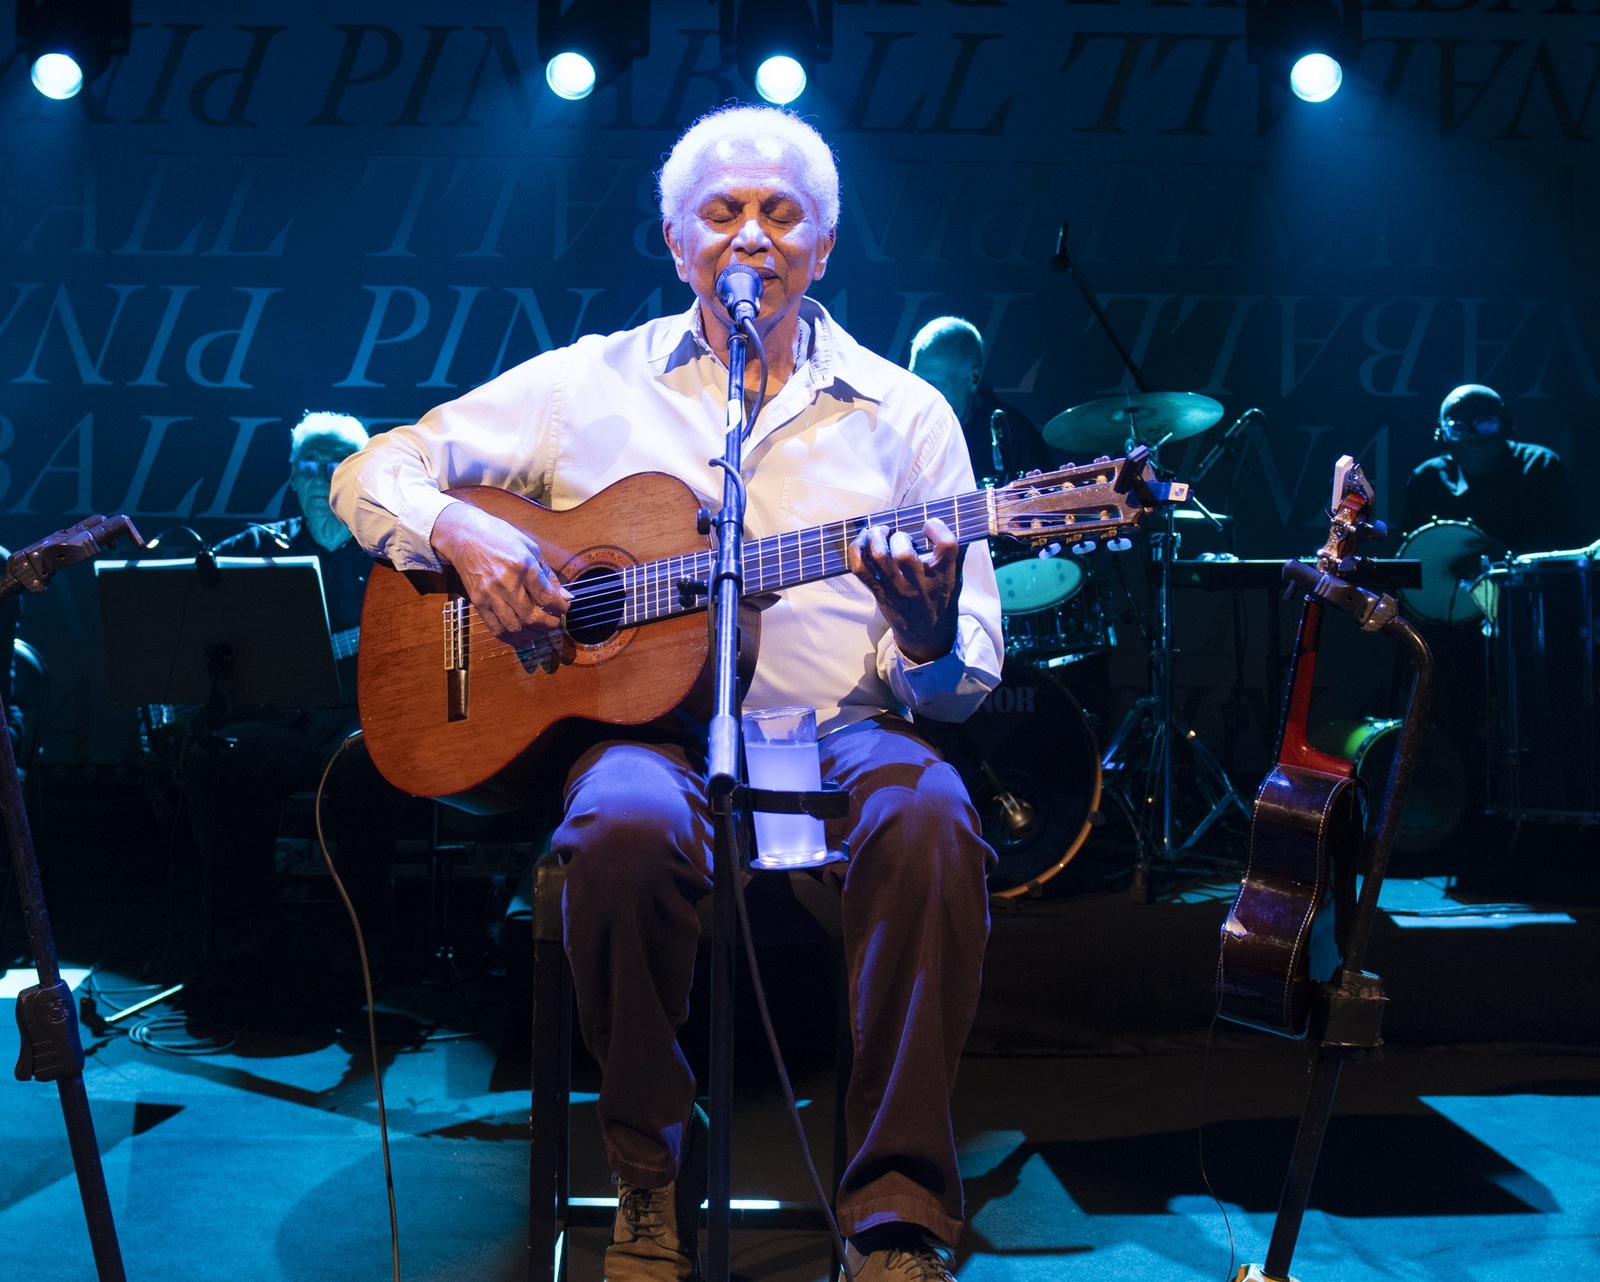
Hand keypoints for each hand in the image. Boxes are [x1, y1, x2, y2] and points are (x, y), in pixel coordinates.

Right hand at [430, 501, 571, 648]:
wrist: (465, 535)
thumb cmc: (500, 538)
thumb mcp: (531, 549)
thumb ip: (548, 576)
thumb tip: (565, 597)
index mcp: (523, 567)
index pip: (547, 598)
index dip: (560, 609)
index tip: (564, 609)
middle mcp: (506, 583)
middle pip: (532, 618)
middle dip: (549, 626)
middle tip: (555, 624)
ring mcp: (490, 595)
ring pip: (514, 628)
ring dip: (531, 635)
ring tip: (539, 631)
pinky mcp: (477, 602)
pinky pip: (495, 628)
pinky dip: (510, 637)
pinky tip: (520, 636)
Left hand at [849, 518, 962, 663]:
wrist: (926, 635)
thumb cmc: (941, 600)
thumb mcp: (956, 578)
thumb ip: (955, 553)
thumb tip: (954, 521)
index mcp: (944, 577)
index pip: (946, 545)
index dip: (937, 528)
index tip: (930, 525)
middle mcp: (919, 583)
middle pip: (903, 553)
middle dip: (899, 537)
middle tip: (900, 537)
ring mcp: (896, 589)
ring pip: (878, 556)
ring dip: (875, 537)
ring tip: (880, 531)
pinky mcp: (879, 591)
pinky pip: (860, 569)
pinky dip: (856, 550)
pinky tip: (863, 541)